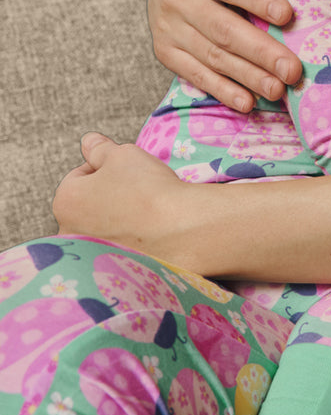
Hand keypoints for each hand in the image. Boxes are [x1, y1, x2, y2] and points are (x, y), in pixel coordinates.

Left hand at [53, 132, 185, 258]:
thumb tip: (88, 142)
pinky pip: (117, 250)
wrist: (182, 230)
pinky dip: (129, 242)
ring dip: (117, 220)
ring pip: (102, 229)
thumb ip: (99, 148)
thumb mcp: (122, 154)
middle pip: (87, 206)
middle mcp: (69, 233)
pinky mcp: (111, 273)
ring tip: (144, 214)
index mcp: (65, 201)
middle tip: (137, 192)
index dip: (105, 169)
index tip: (128, 172)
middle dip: (107, 197)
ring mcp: (90, 256)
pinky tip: (147, 234)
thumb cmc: (149, 189)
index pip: (79, 177)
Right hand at [147, 0, 302, 111]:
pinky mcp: (166, 53)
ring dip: (248, 76)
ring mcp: (168, 29)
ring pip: (212, 57)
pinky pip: (196, 75)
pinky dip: (223, 90)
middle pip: (223, 30)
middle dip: (261, 51)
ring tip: (280, 90)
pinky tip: (249, 103)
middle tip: (295, 69)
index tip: (289, 14)